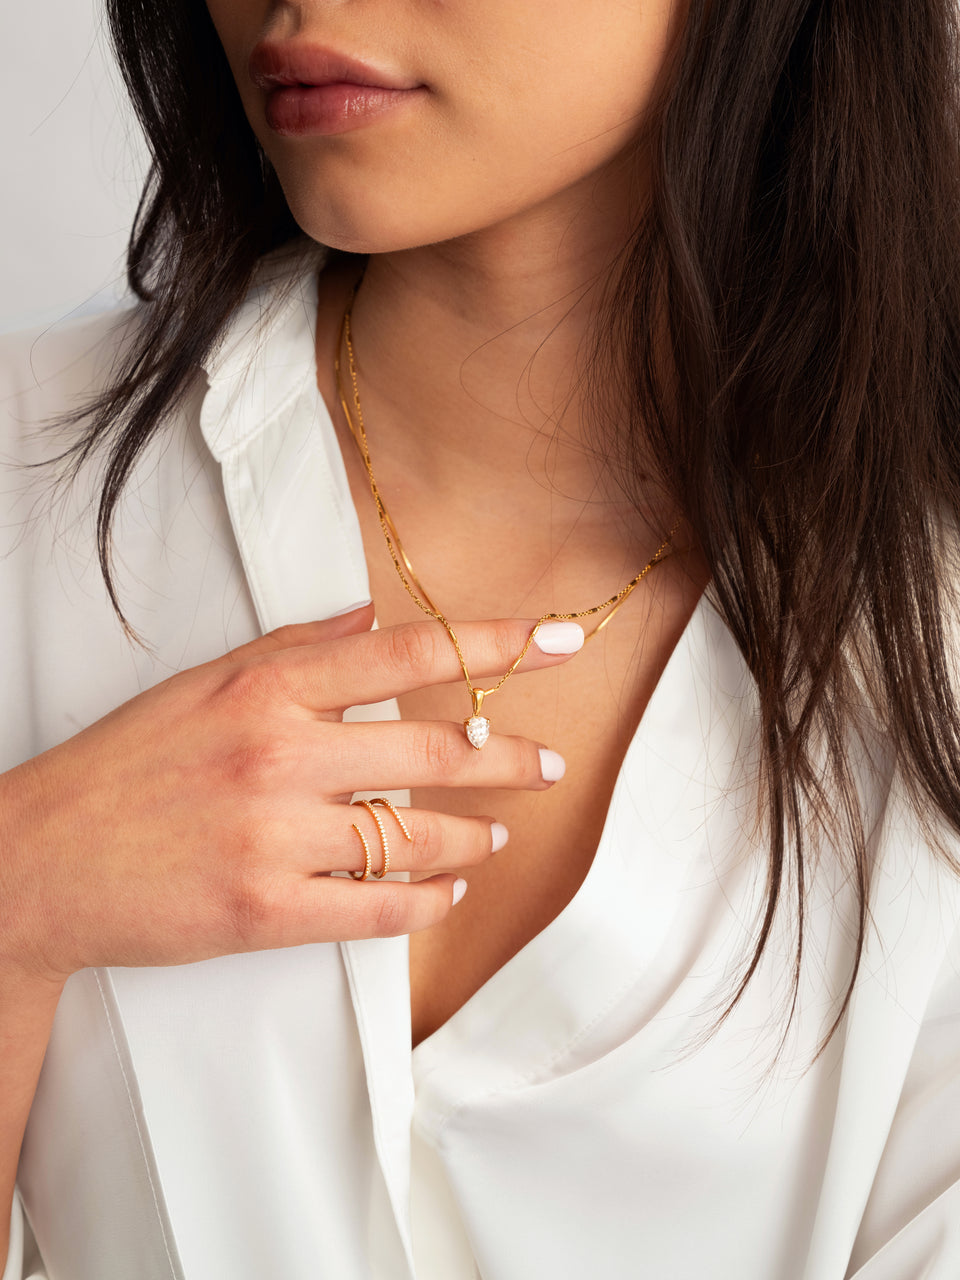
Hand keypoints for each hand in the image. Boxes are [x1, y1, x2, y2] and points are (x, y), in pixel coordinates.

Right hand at [0, 606, 578, 981]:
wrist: (44, 861)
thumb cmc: (125, 767)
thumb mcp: (202, 684)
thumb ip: (293, 650)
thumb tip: (371, 616)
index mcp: (266, 688)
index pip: (409, 651)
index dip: (494, 644)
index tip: (556, 641)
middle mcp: (278, 754)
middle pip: (433, 746)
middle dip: (508, 758)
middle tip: (548, 763)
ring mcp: (273, 836)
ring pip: (416, 833)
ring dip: (475, 835)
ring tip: (499, 836)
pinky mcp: (264, 910)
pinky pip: (378, 908)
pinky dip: (428, 901)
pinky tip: (449, 891)